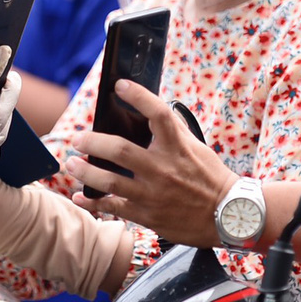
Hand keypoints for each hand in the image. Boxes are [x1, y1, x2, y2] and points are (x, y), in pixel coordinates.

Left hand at [64, 80, 234, 247]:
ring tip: (72, 164)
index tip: (120, 86)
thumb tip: (154, 110)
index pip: (157, 113)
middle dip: (93, 142)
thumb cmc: (210, 177)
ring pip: (110, 181)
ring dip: (85, 171)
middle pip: (120, 150)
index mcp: (177, 147)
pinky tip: (80, 196)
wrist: (228, 216)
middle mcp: (163, 168)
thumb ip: (174, 131)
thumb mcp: (197, 148)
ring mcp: (154, 194)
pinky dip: (93, 202)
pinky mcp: (148, 215)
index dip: (138, 96)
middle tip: (78, 139)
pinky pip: (113, 207)